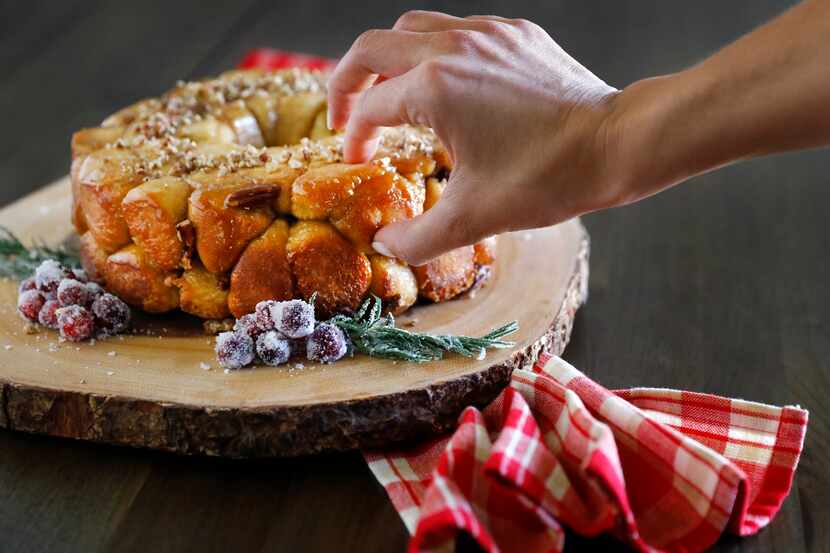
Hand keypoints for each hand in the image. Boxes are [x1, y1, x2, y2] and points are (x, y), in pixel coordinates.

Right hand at [327, 11, 622, 264]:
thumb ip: (417, 238)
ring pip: (412, 28)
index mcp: (435, 86)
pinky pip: (457, 29)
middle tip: (345, 116)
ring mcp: (487, 33)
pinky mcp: (515, 34)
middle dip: (347, 83)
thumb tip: (384, 245)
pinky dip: (434, 53)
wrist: (617, 145)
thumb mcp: (474, 218)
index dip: (355, 139)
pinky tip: (445, 86)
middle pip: (372, 48)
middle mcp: (454, 47)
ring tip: (388, 96)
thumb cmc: (548, 177)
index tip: (360, 161)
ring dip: (388, 61)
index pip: (370, 108)